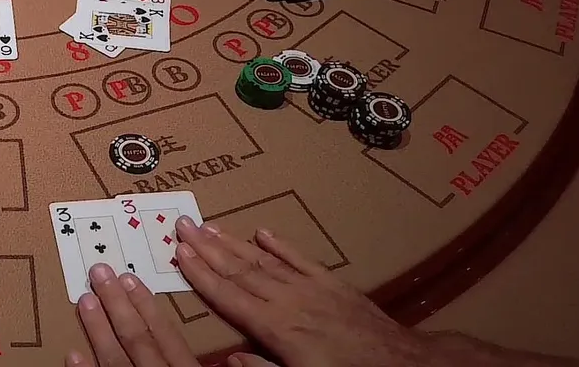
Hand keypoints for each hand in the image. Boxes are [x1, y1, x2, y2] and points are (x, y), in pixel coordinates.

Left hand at [66, 263, 210, 366]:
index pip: (168, 335)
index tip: (131, 278)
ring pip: (116, 359)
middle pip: (138, 338)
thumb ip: (221, 366)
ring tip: (85, 300)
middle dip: (118, 304)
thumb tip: (237, 355)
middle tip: (100, 273)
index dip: (148, 305)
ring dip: (99, 329)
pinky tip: (72, 353)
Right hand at [174, 217, 434, 366]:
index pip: (228, 295)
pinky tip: (261, 232)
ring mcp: (310, 287)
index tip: (178, 252)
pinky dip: (279, 245)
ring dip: (232, 242)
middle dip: (207, 247)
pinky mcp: (332, 283)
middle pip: (238, 270)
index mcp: (275, 327)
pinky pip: (299, 259)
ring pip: (262, 260)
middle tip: (182, 224)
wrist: (400, 363)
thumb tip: (227, 357)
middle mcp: (287, 300)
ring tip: (208, 225)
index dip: (200, 273)